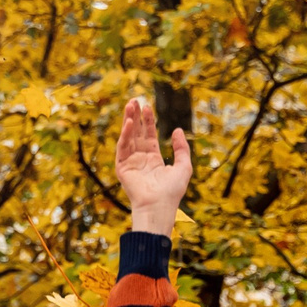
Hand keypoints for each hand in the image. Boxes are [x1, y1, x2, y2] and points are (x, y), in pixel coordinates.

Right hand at [114, 96, 191, 236]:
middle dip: (135, 117)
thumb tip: (178, 130)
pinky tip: (128, 123)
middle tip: (134, 100)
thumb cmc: (172, 191)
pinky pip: (122, 148)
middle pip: (136, 133)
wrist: (159, 206)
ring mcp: (130, 163)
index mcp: (153, 160)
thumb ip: (181, 148)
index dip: (148, 122)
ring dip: (128, 121)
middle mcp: (141, 160)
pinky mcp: (122, 168)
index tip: (147, 107)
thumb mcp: (184, 167)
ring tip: (130, 105)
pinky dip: (124, 135)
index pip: (149, 136)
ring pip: (128, 137)